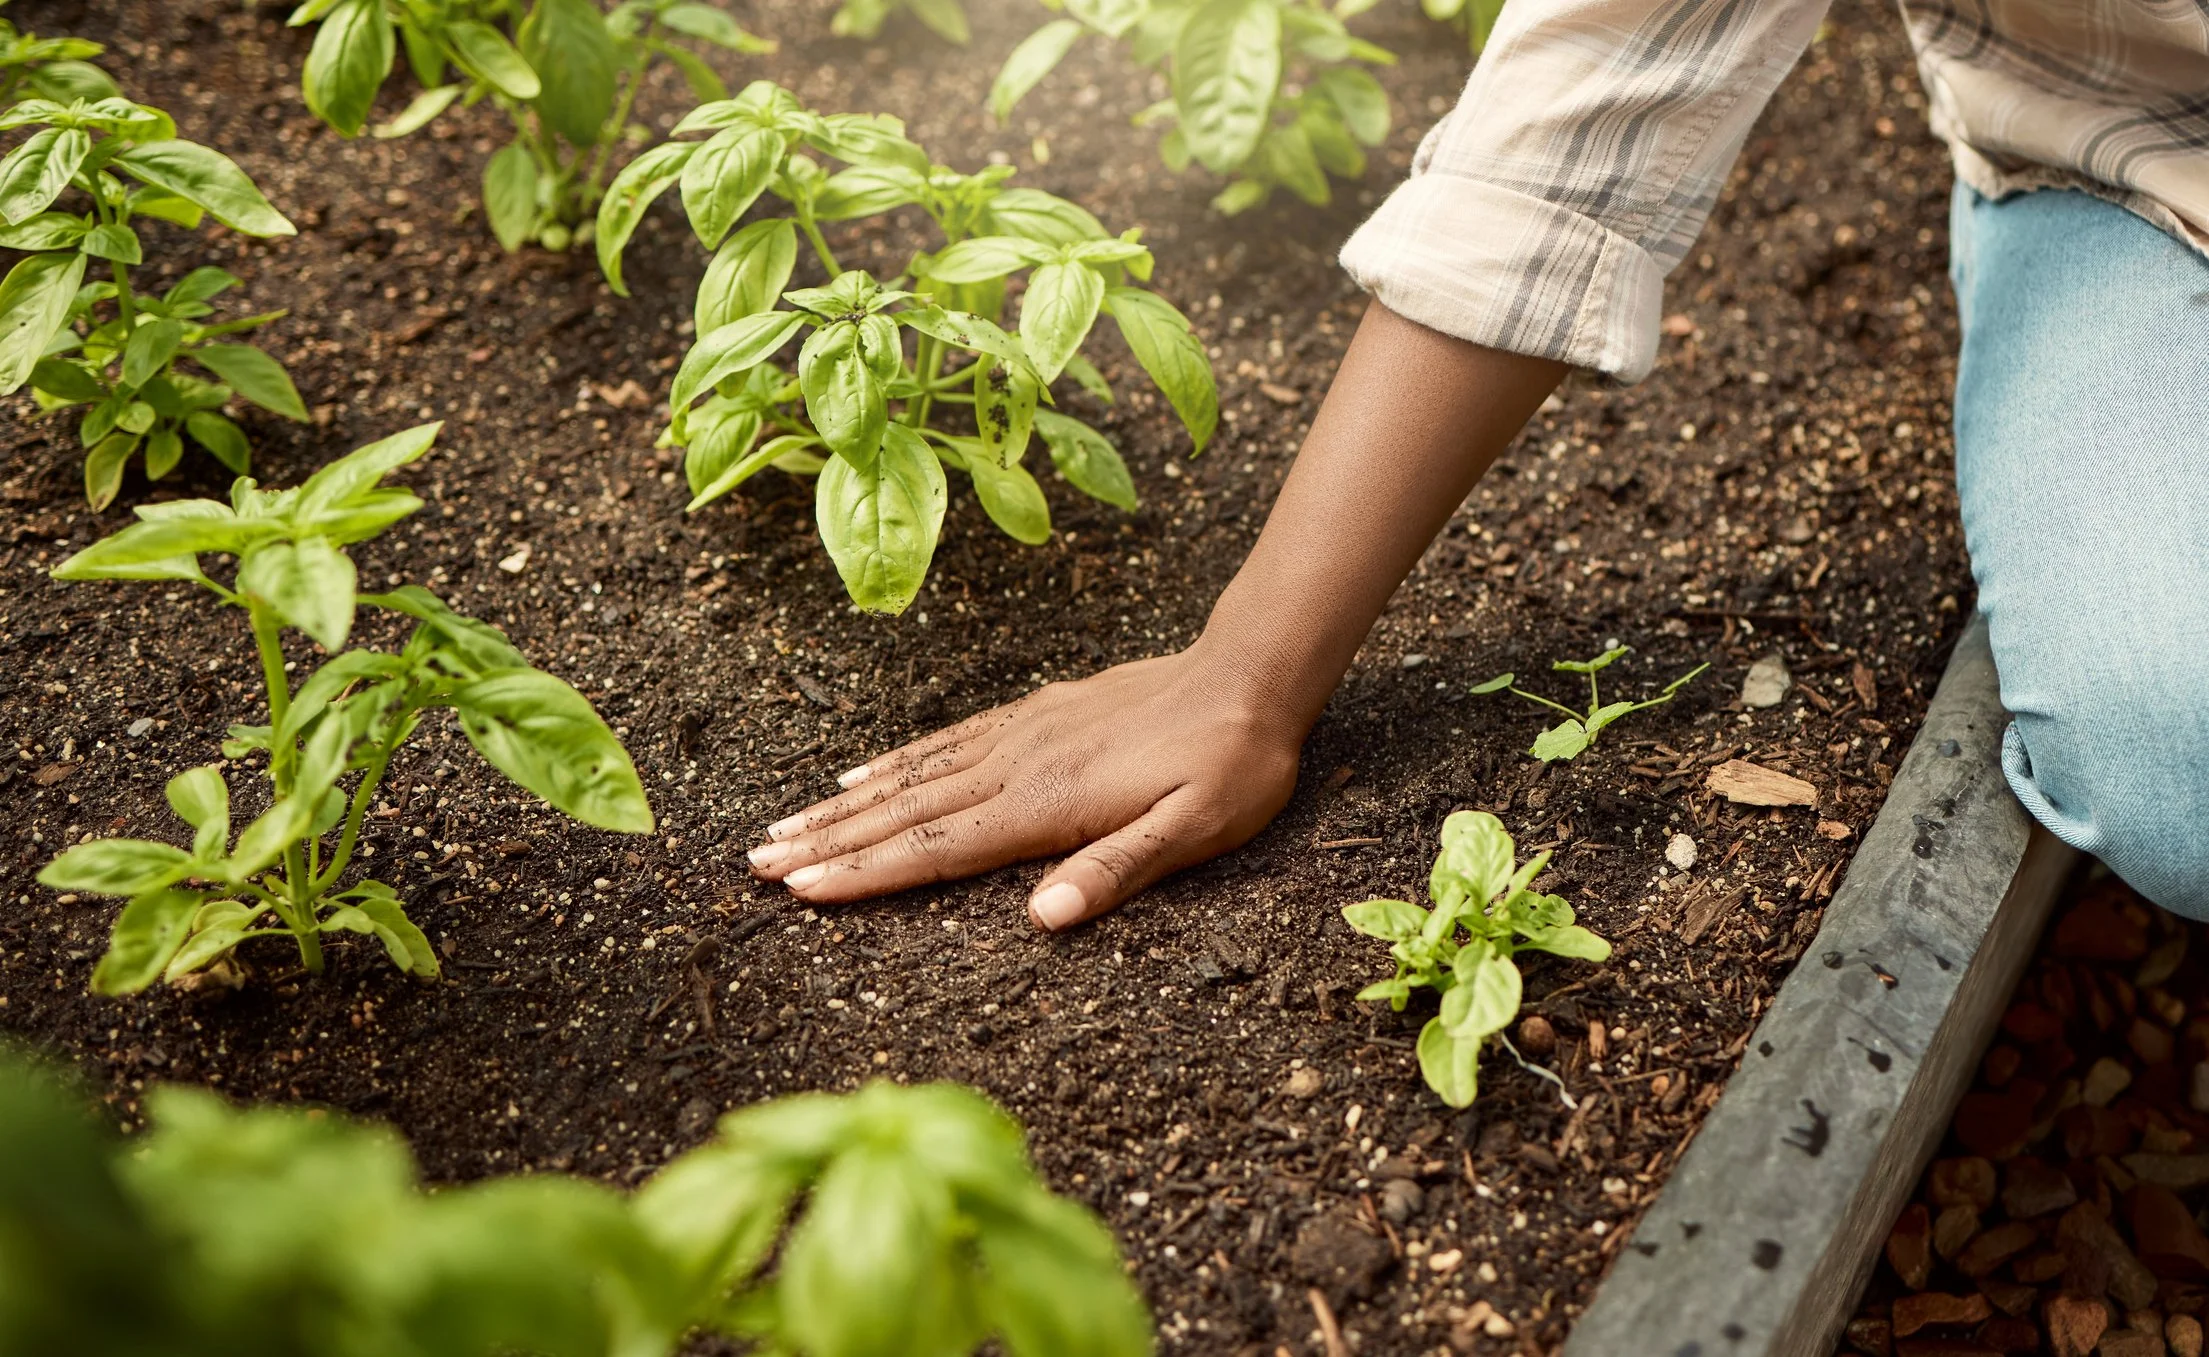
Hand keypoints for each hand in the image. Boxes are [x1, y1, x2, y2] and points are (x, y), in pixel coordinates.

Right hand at [744, 647, 1303, 930]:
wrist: (1249, 675)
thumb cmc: (1230, 764)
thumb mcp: (1195, 830)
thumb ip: (1117, 870)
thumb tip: (1045, 919)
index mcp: (1046, 804)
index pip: (937, 848)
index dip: (867, 873)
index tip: (802, 891)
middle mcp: (1016, 766)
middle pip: (904, 812)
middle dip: (828, 842)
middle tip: (757, 865)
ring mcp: (1018, 736)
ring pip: (912, 777)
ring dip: (842, 807)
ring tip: (783, 827)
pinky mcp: (1031, 716)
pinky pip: (944, 742)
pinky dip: (893, 763)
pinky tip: (858, 776)